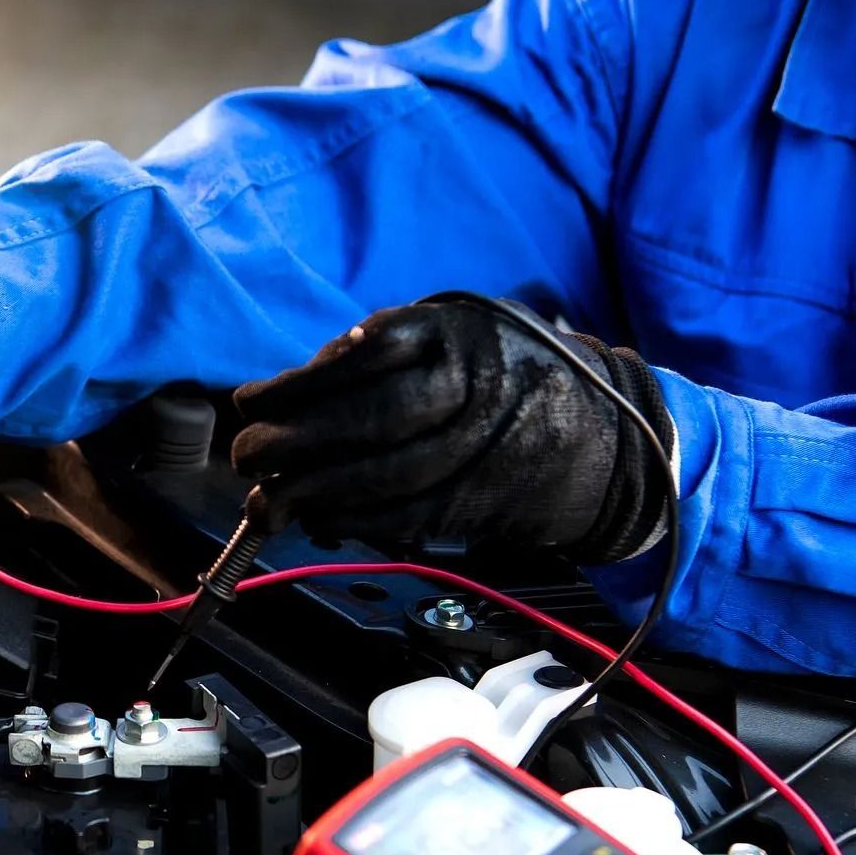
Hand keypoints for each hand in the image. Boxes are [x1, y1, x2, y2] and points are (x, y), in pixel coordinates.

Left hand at [229, 299, 673, 562]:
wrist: (610, 440)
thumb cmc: (511, 380)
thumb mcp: (460, 335)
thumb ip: (386, 351)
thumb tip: (298, 387)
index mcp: (459, 332)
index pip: (363, 353)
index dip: (297, 385)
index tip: (250, 402)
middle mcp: (476, 385)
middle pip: (368, 417)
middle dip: (293, 442)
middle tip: (245, 455)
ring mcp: (483, 446)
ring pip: (382, 475)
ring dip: (311, 493)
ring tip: (265, 501)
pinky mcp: (483, 500)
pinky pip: (405, 515)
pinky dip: (352, 521)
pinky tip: (316, 519)